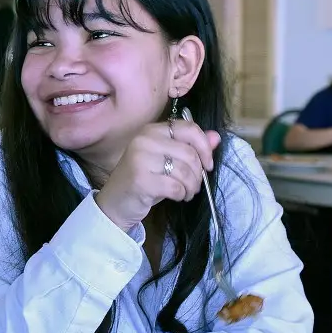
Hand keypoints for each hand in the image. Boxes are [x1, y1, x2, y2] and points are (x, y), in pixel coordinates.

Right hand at [96, 119, 220, 232]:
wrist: (115, 203)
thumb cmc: (143, 180)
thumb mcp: (167, 161)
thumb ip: (190, 147)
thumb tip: (216, 137)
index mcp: (152, 131)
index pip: (189, 129)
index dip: (205, 147)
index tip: (208, 164)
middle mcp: (144, 140)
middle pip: (189, 153)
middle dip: (198, 174)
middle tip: (194, 185)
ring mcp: (140, 159)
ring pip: (184, 171)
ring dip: (192, 186)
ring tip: (186, 193)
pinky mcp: (140, 180)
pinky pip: (175, 187)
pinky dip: (181, 194)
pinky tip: (177, 197)